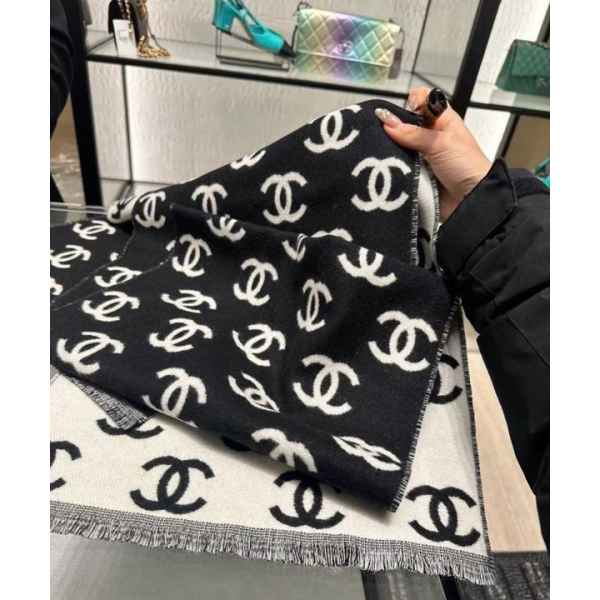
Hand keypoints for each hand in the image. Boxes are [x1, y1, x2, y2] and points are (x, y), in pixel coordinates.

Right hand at [375, 87, 491, 221]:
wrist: (471, 200)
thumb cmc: (465, 165)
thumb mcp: (440, 143)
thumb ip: (412, 132)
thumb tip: (385, 120)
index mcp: (442, 120)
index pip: (421, 100)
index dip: (410, 103)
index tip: (402, 117)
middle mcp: (430, 135)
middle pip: (405, 124)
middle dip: (393, 129)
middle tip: (384, 136)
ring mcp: (421, 156)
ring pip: (398, 147)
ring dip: (391, 151)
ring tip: (381, 154)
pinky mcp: (415, 174)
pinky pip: (398, 167)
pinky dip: (392, 168)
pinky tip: (383, 168)